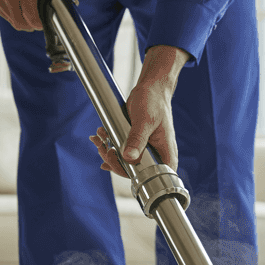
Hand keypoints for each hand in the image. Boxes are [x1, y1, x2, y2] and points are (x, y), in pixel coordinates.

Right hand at [0, 0, 77, 72]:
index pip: (31, 18)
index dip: (39, 24)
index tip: (43, 23)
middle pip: (19, 23)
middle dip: (30, 25)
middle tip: (36, 21)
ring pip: (9, 19)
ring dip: (19, 19)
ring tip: (27, 11)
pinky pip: (0, 12)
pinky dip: (9, 12)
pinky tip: (16, 6)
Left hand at [90, 45, 190, 177]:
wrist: (152, 88)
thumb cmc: (155, 101)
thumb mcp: (145, 120)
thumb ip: (137, 139)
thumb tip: (129, 158)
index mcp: (166, 154)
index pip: (150, 176)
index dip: (130, 174)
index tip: (116, 160)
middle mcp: (157, 155)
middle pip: (134, 170)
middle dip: (114, 160)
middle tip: (103, 148)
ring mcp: (146, 150)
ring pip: (125, 161)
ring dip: (108, 151)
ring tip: (98, 138)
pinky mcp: (137, 143)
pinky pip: (122, 150)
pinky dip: (110, 143)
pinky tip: (101, 135)